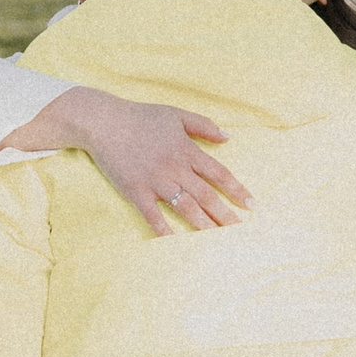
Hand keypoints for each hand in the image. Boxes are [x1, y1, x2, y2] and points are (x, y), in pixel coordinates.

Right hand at [9, 86, 251, 234]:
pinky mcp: (136, 191)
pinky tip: (176, 242)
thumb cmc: (141, 117)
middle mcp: (174, 168)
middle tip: (240, 229)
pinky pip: (153, 215)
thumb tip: (228, 138)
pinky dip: (164, 229)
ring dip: (203, 224)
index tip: (251, 204)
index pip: (218, 174)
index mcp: (186, 150)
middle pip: (206, 195)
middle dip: (225, 214)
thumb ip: (204, 125)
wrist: (104, 122)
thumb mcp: (176, 114)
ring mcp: (155, 181)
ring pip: (185, 207)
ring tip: (219, 238)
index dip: (236, 190)